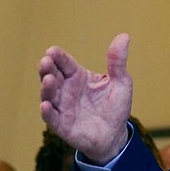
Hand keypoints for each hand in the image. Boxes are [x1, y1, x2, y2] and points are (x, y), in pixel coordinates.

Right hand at [38, 33, 132, 163]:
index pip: (65, 63)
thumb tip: (124, 36)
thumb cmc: (115, 106)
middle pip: (52, 76)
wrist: (115, 134)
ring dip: (46, 88)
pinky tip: (45, 105)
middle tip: (46, 62)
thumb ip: (118, 61)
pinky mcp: (63, 126)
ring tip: (48, 80)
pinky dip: (48, 112)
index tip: (52, 51)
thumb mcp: (121, 82)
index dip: (58, 57)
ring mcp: (63, 108)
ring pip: (49, 96)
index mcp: (78, 77)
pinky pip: (52, 119)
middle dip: (47, 69)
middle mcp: (66, 90)